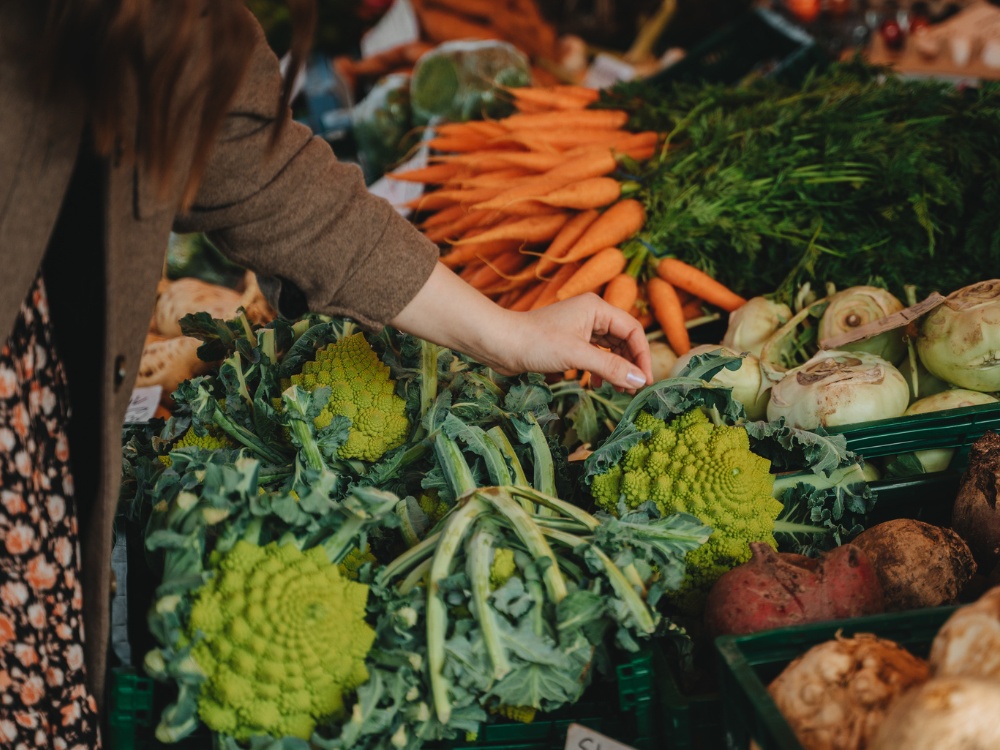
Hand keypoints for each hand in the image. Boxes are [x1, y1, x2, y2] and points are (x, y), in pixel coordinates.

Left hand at [489, 294, 651, 391]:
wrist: (501, 344)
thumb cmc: (536, 342)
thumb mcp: (577, 356)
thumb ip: (611, 368)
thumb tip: (639, 381)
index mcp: (596, 308)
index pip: (633, 330)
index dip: (642, 356)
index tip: (645, 380)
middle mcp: (591, 314)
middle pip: (623, 340)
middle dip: (630, 364)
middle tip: (633, 389)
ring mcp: (580, 327)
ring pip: (610, 349)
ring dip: (616, 369)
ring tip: (620, 390)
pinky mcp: (569, 341)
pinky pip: (595, 355)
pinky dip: (600, 370)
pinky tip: (597, 385)